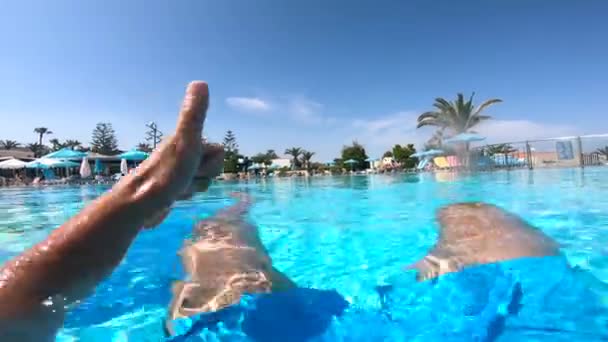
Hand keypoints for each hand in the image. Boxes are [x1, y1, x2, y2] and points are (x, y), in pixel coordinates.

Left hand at [112, 81, 223, 227]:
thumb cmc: (165, 173)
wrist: (139, 205)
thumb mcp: (185, 141)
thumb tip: (200, 82)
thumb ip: (194, 114)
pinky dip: (184, 195)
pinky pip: (189, 190)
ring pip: (202, 180)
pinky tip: (172, 196)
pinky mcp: (169, 187)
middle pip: (211, 167)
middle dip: (203, 177)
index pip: (219, 153)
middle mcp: (180, 152)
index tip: (194, 165)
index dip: (212, 163)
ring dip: (194, 188)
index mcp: (185, 140)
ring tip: (177, 189)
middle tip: (185, 178)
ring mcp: (174, 170)